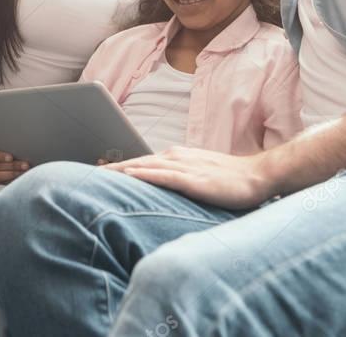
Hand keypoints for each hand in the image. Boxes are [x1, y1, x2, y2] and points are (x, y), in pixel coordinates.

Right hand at [0, 147, 29, 187]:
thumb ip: (9, 150)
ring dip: (13, 174)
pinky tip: (20, 180)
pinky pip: (1, 186)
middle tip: (25, 165)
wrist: (4, 173)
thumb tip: (22, 149)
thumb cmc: (7, 159)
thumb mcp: (5, 153)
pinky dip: (12, 182)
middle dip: (12, 166)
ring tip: (24, 172)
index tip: (11, 158)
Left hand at [103, 145, 275, 209]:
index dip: (118, 167)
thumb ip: (178, 180)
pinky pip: (164, 176)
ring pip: (145, 167)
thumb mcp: (198, 177)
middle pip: (136, 162)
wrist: (258, 175)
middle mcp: (176, 157)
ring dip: (121, 170)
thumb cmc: (230, 179)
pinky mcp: (194, 179)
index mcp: (176, 157)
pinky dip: (145, 175)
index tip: (97, 171)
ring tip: (98, 174)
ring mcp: (185, 167)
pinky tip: (130, 176)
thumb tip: (159, 188)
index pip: (141, 162)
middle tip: (87, 172)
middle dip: (112, 168)